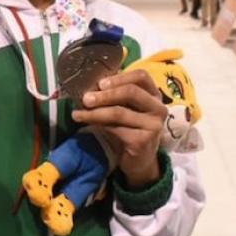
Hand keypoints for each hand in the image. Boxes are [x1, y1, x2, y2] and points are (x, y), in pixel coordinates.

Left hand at [72, 70, 167, 187]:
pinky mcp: (144, 140)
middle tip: (85, 98)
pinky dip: (98, 125)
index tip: (100, 83)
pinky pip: (116, 129)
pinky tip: (86, 123)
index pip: (141, 76)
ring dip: (94, 112)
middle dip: (104, 95)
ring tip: (77, 114)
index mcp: (153, 94)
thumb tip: (88, 85)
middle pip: (131, 92)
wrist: (138, 159)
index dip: (120, 77)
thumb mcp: (124, 108)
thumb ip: (114, 95)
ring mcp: (153, 125)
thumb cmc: (128, 127)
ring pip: (119, 112)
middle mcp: (158, 108)